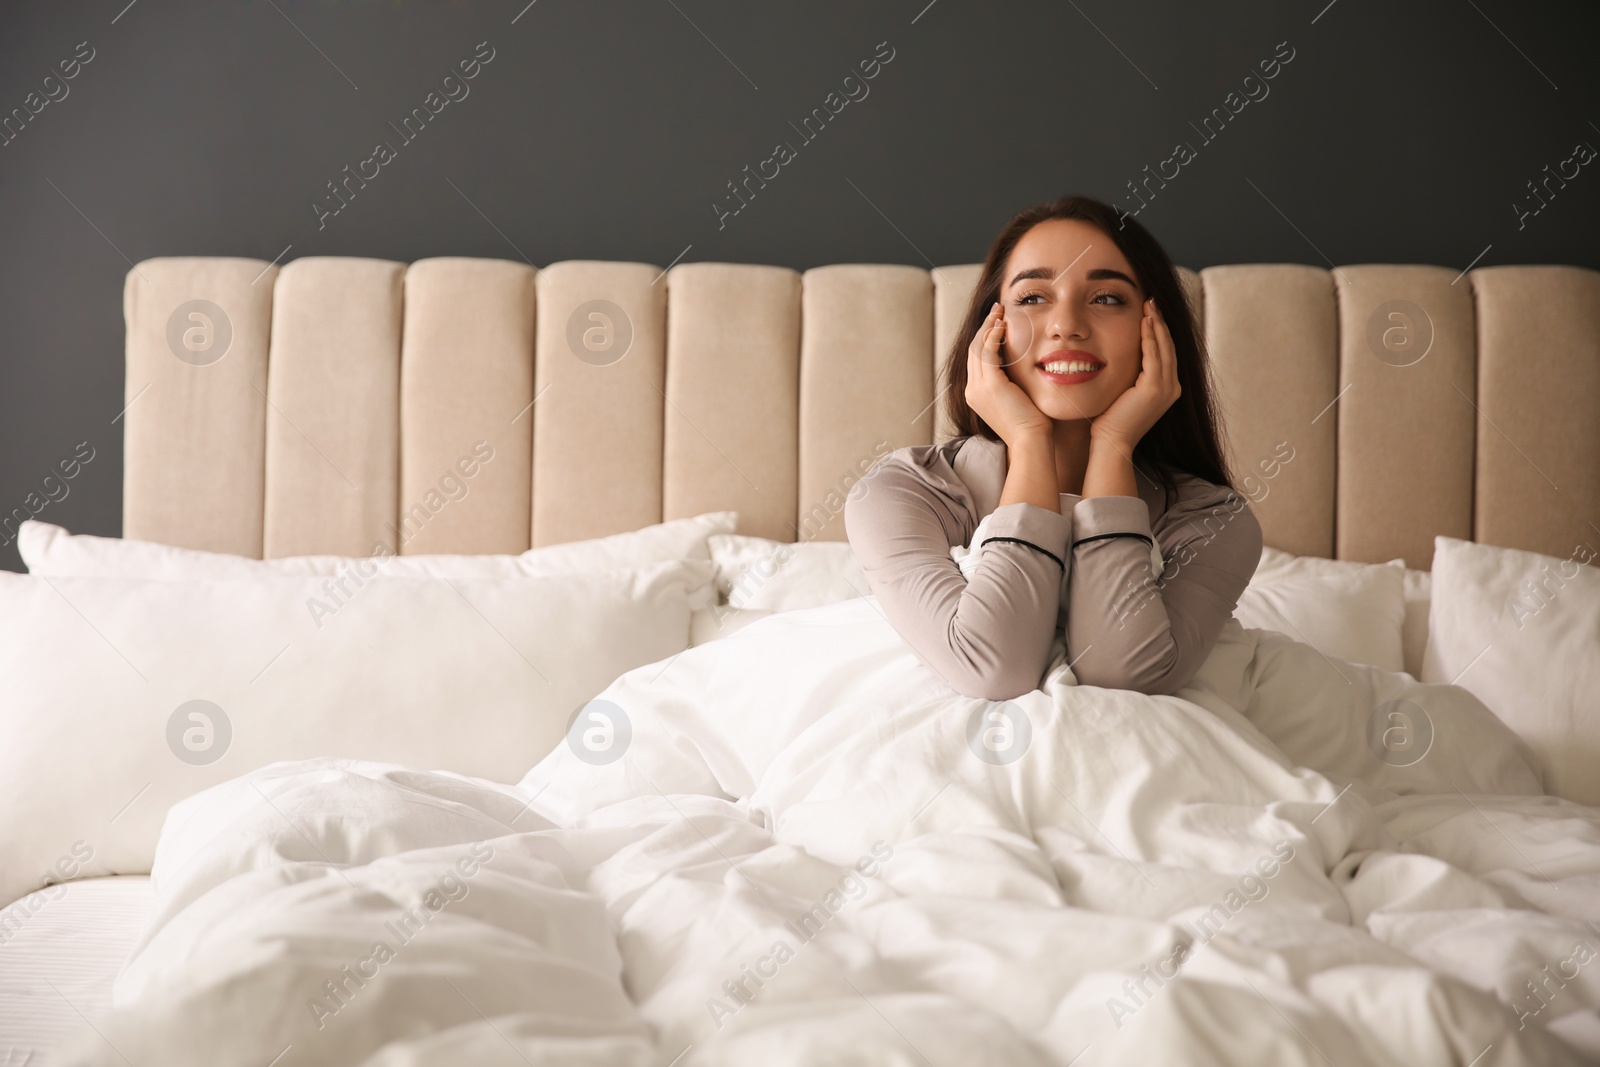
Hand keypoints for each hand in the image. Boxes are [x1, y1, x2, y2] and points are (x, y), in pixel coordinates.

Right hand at [965, 301, 1051, 448]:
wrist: (1029, 441)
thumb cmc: (1029, 424)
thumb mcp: (1015, 399)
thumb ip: (1010, 382)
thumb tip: (1017, 366)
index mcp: (975, 394)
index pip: (975, 359)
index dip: (984, 338)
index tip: (996, 323)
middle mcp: (972, 390)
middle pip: (972, 350)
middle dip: (984, 327)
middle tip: (996, 310)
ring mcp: (978, 388)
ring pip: (977, 348)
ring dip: (988, 327)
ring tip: (999, 312)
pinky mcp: (990, 385)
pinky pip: (987, 352)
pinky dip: (993, 336)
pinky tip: (1002, 326)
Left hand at [1090, 297, 1180, 449]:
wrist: (1111, 443)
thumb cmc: (1110, 421)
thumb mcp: (1124, 392)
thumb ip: (1129, 375)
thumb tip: (1119, 356)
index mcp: (1166, 389)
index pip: (1165, 353)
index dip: (1159, 331)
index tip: (1150, 311)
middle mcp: (1172, 388)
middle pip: (1169, 346)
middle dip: (1160, 322)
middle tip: (1152, 301)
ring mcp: (1166, 388)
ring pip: (1164, 348)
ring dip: (1156, 324)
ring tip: (1149, 305)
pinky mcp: (1155, 389)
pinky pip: (1154, 356)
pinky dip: (1149, 337)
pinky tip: (1144, 321)